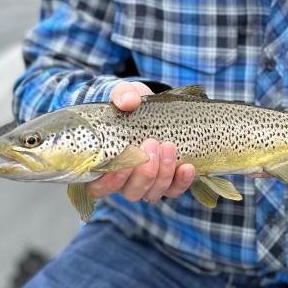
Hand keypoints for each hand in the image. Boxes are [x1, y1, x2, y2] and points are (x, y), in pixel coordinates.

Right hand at [86, 82, 195, 204]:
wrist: (150, 108)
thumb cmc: (129, 106)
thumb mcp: (123, 94)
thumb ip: (122, 95)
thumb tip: (129, 102)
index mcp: (103, 165)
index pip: (99, 187)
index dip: (111, 181)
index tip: (125, 162)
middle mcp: (123, 181)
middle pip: (131, 192)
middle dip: (144, 172)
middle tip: (151, 143)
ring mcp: (146, 184)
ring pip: (153, 193)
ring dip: (163, 173)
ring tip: (168, 146)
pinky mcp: (167, 183)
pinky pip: (174, 190)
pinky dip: (181, 182)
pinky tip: (187, 167)